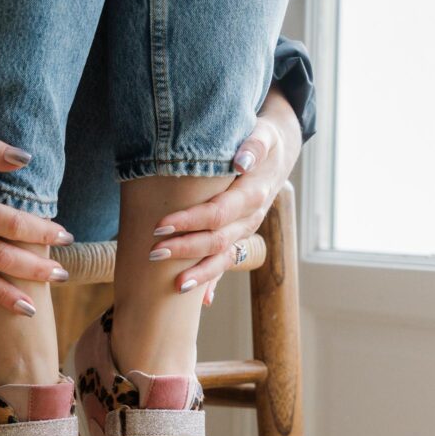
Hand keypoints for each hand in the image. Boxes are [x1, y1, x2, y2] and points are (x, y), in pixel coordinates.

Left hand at [150, 83, 302, 303]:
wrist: (280, 151)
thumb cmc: (262, 139)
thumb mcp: (263, 133)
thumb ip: (254, 145)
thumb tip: (242, 161)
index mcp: (252, 195)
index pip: (218, 213)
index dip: (190, 221)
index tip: (161, 225)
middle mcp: (251, 218)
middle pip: (218, 240)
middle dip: (186, 249)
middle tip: (154, 253)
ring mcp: (246, 231)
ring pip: (224, 258)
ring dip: (200, 274)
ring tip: (175, 287)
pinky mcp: (240, 237)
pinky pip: (227, 263)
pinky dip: (215, 282)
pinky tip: (202, 302)